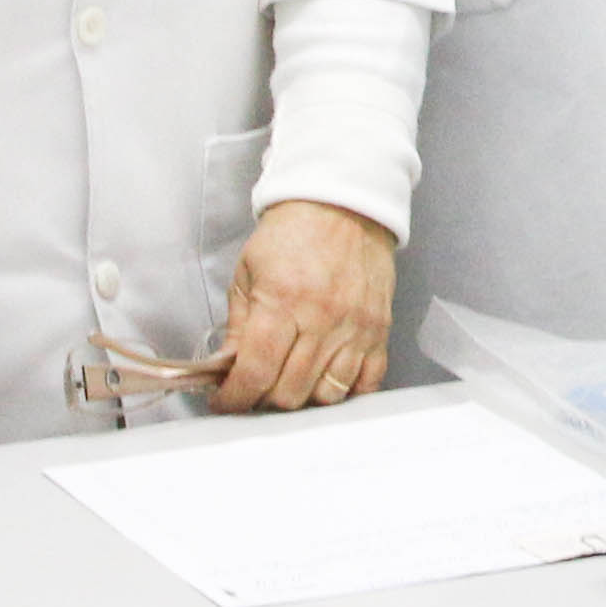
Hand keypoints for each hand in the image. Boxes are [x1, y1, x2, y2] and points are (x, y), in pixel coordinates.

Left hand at [209, 198, 396, 409]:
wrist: (342, 204)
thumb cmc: (291, 234)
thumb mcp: (247, 273)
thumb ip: (237, 325)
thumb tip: (227, 369)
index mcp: (282, 302)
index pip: (256, 372)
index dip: (235, 398)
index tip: (226, 402)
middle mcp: (322, 320)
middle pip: (290, 392)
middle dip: (264, 400)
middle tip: (255, 388)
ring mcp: (355, 328)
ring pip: (328, 395)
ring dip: (303, 398)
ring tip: (290, 383)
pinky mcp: (379, 329)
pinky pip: (367, 381)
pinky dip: (346, 392)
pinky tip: (326, 381)